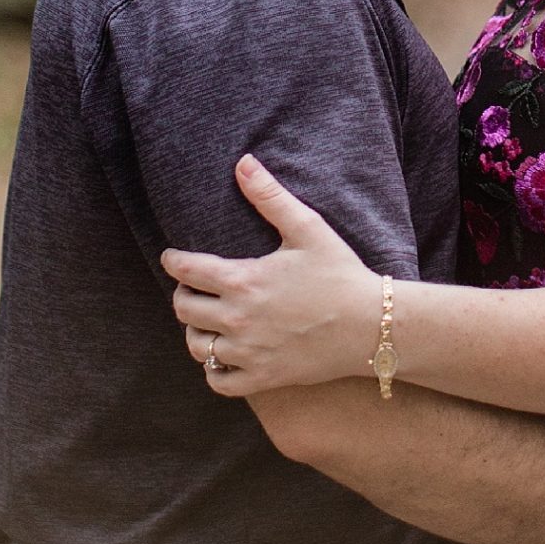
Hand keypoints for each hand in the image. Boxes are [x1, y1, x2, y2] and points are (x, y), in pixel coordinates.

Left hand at [161, 156, 380, 395]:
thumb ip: (271, 197)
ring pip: (197, 345)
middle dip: (183, 294)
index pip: (186, 270)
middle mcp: (238, 319)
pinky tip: (222, 355)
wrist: (372, 326)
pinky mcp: (263, 377)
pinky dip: (213, 370)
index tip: (172, 258)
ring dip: (195, 330)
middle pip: (184, 308)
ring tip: (206, 320)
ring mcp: (249, 352)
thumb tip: (243, 163)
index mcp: (243, 280)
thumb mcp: (308, 229)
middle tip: (193, 288)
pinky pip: (218, 380)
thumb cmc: (341, 274)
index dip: (174, 261)